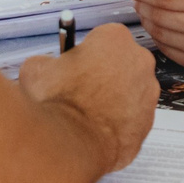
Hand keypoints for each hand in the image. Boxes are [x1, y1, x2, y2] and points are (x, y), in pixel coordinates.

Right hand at [14, 22, 156, 171]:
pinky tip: (96, 130)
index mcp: (115, 39)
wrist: (70, 144)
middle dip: (105, 74)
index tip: (76, 65)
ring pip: (130, 92)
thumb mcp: (35, 70)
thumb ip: (47, 62)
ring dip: (114, 99)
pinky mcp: (148, 123)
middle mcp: (139, 61)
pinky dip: (118, 124)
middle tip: (81, 90)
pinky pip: (132, 119)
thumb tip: (46, 68)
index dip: (87, 53)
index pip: (104, 38)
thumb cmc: (58, 101)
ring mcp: (148, 94)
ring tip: (87, 114)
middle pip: (122, 63)